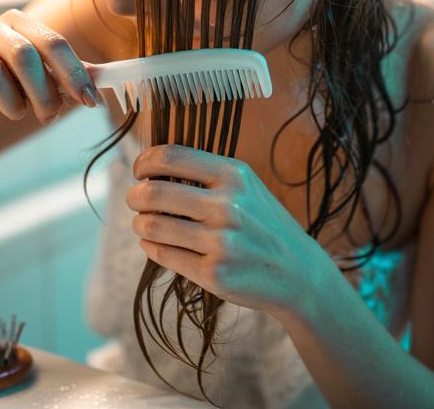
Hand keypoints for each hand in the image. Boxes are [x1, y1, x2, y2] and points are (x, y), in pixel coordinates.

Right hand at [0, 8, 100, 123]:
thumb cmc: (4, 84)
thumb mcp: (38, 80)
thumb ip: (66, 78)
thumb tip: (99, 86)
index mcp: (20, 21)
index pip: (53, 42)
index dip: (74, 73)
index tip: (90, 101)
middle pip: (24, 55)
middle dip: (42, 92)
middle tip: (49, 116)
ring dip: (11, 102)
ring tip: (16, 113)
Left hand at [127, 144, 330, 319]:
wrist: (299, 274)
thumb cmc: (263, 226)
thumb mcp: (246, 188)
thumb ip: (206, 175)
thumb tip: (150, 166)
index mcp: (234, 176)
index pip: (170, 157)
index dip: (144, 162)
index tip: (140, 171)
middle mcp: (228, 206)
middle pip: (153, 192)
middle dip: (134, 196)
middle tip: (135, 201)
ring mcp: (221, 242)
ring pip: (152, 226)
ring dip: (140, 224)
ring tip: (145, 225)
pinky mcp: (214, 274)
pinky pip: (163, 254)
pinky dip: (151, 247)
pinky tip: (156, 244)